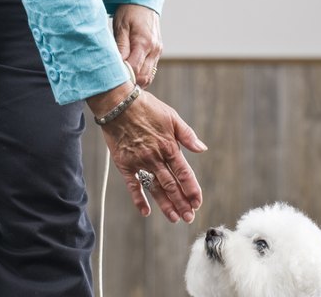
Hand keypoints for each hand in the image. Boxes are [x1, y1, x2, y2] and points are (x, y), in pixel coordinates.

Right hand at [87, 82, 206, 223]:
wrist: (119, 103)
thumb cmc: (147, 107)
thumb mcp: (172, 117)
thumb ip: (187, 135)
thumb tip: (201, 149)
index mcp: (169, 147)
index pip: (184, 174)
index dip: (192, 190)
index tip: (198, 202)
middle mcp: (156, 157)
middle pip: (171, 185)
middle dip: (182, 203)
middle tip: (189, 217)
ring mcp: (139, 162)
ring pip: (155, 188)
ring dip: (166, 205)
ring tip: (174, 218)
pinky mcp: (125, 164)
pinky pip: (132, 185)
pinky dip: (139, 199)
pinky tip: (146, 212)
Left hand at [113, 4, 161, 87]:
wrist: (143, 0)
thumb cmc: (129, 11)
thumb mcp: (120, 27)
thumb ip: (120, 47)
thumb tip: (118, 66)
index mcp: (144, 43)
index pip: (134, 69)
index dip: (123, 77)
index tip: (111, 79)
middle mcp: (154, 49)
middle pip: (143, 76)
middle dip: (130, 83)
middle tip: (115, 84)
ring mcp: (158, 51)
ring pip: (148, 76)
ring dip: (136, 81)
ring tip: (122, 81)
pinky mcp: (158, 52)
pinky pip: (150, 70)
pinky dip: (141, 75)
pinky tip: (130, 74)